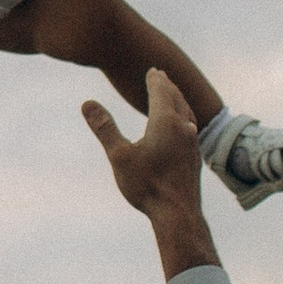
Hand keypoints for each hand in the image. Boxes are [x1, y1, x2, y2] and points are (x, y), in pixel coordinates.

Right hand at [81, 71, 218, 274]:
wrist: (177, 214)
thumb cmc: (146, 185)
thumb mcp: (119, 155)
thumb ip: (104, 128)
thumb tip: (87, 103)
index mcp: (165, 121)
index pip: (161, 91)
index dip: (155, 79)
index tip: (152, 70)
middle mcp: (183, 127)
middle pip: (176, 98)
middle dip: (167, 85)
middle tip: (161, 76)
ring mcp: (192, 142)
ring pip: (187, 112)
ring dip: (178, 100)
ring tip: (173, 96)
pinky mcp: (195, 157)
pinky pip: (190, 127)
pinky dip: (184, 117)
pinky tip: (182, 127)